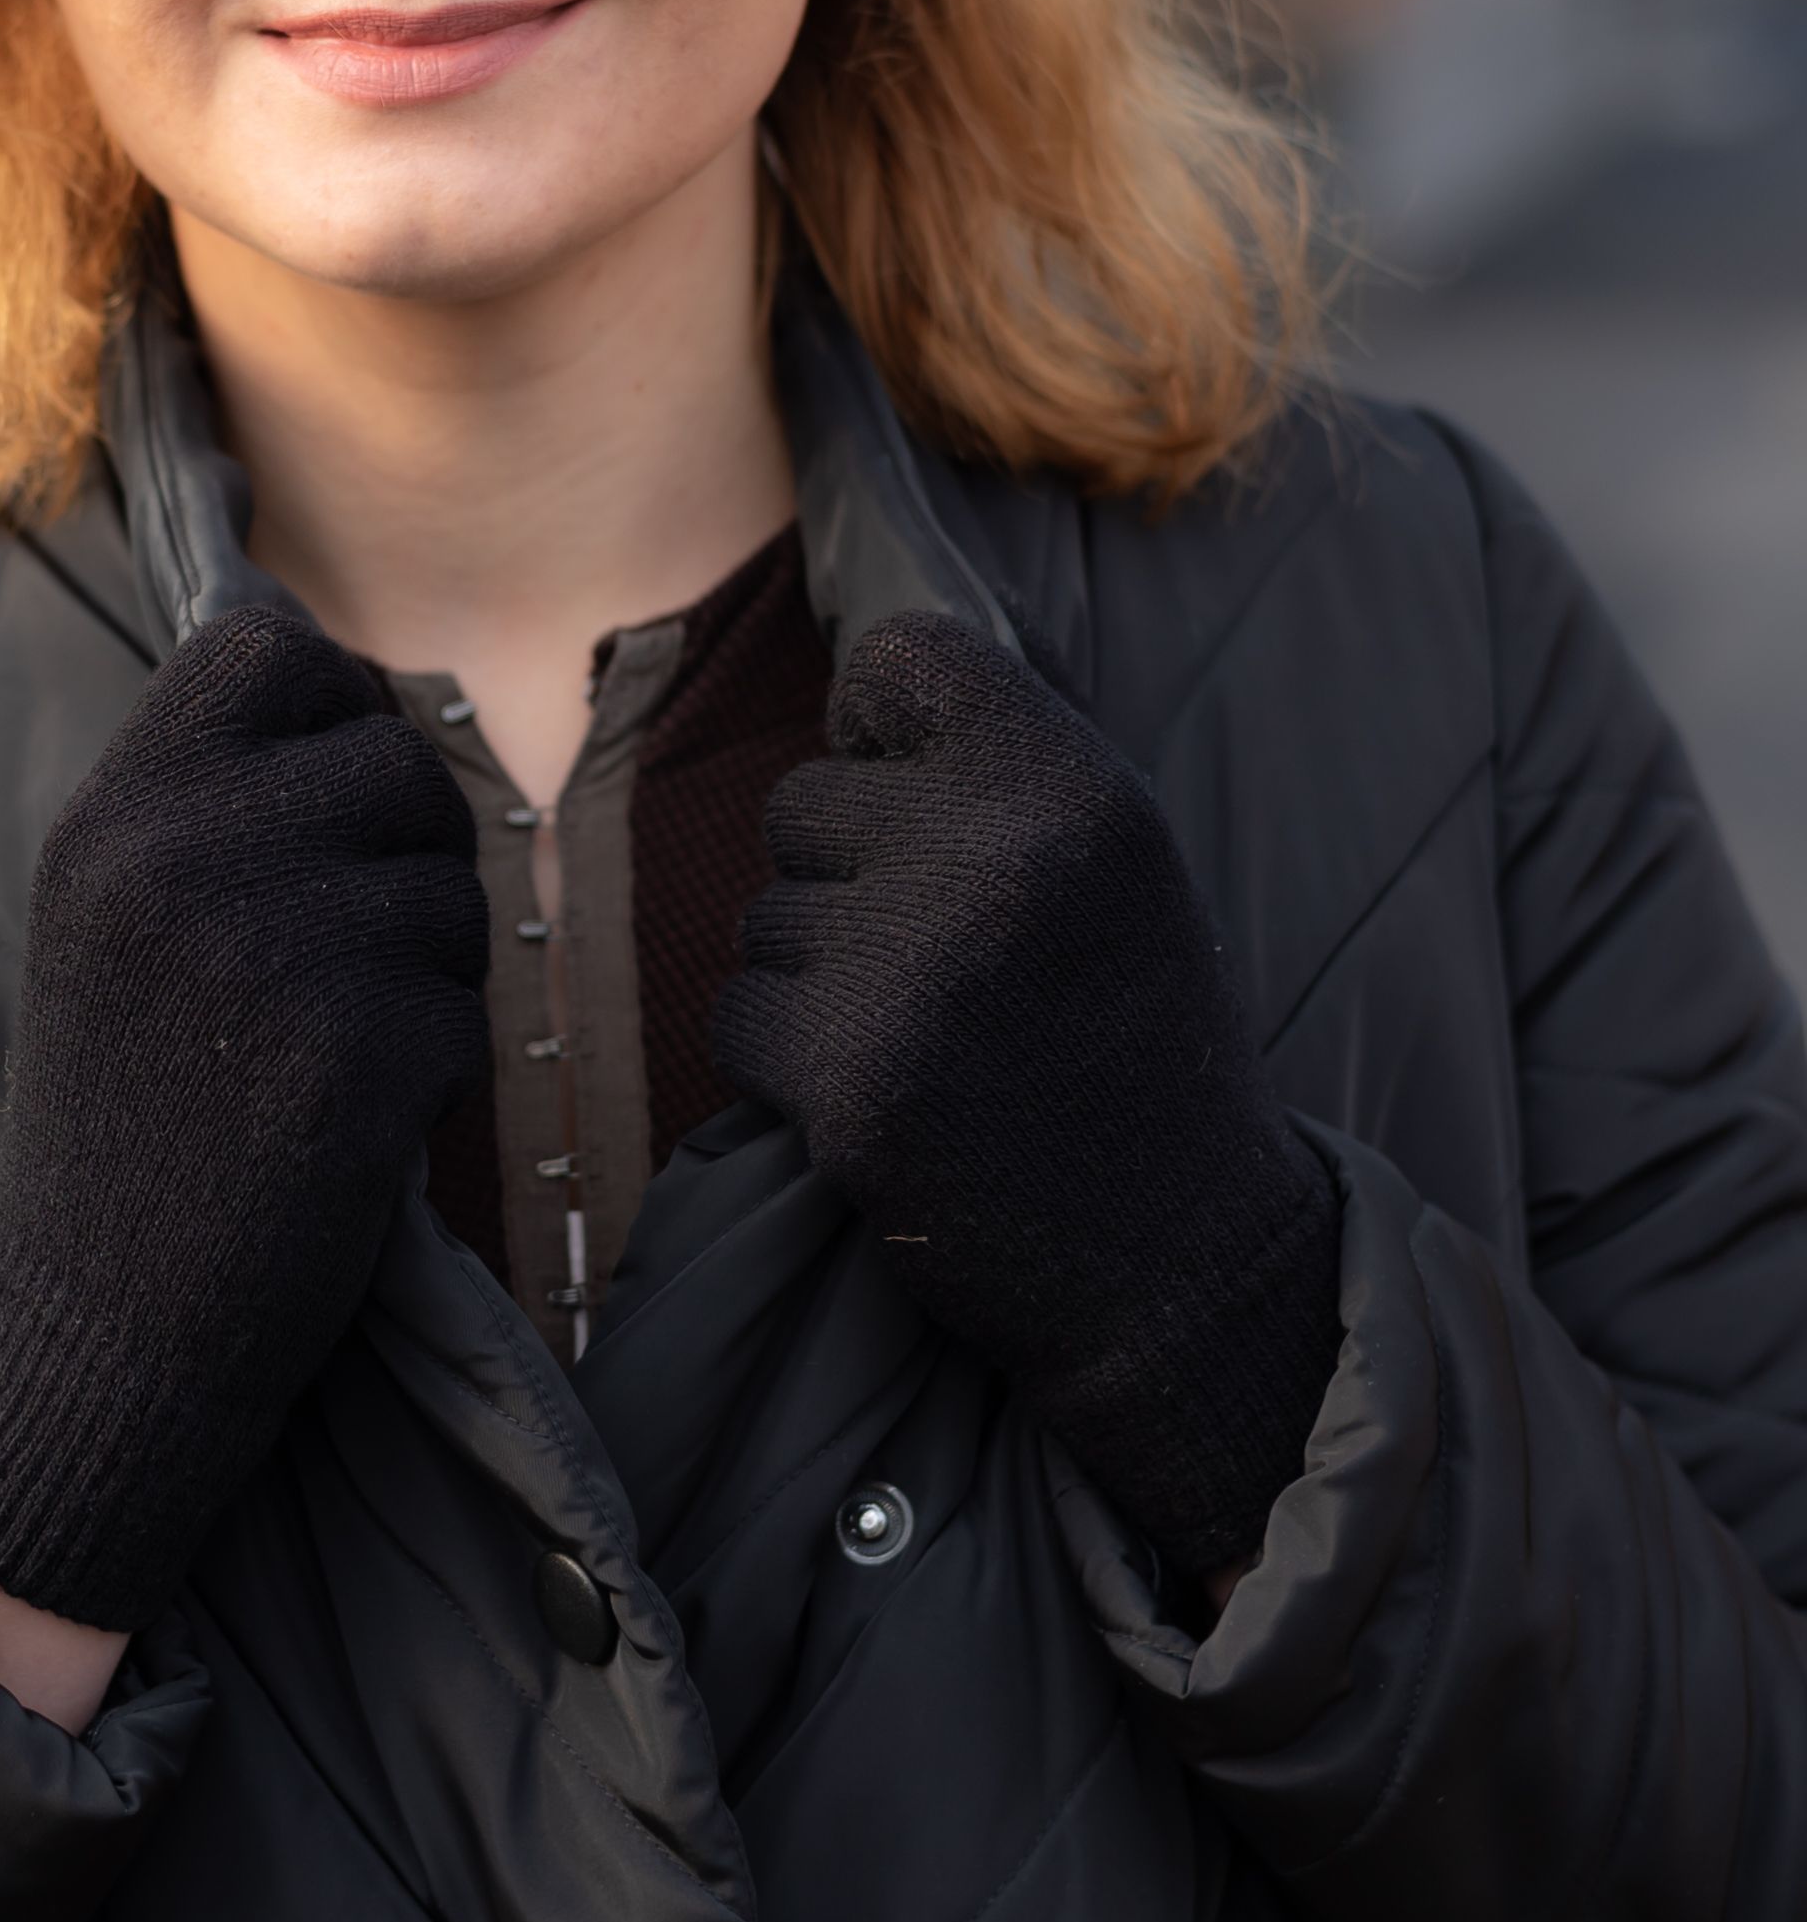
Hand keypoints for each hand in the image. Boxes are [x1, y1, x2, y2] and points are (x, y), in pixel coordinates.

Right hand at [0, 606, 487, 1633]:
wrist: (92, 1325)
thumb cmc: (125, 1116)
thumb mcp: (107, 918)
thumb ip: (201, 797)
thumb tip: (346, 681)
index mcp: (109, 812)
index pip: (267, 646)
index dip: (332, 710)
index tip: (324, 804)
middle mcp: (177, 857)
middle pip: (394, 757)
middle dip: (408, 849)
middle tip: (347, 957)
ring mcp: (267, 952)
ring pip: (453, 885)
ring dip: (430, 965)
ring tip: (329, 1049)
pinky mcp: (351, 1056)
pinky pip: (467, 1009)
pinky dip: (436, 1071)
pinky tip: (347, 1127)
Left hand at [713, 614, 1336, 1578]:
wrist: (1184, 1267)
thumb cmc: (1136, 1048)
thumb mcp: (1119, 868)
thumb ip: (997, 775)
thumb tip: (837, 708)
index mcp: (1077, 787)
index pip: (900, 654)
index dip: (883, 729)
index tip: (920, 803)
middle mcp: (996, 859)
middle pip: (802, 800)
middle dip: (844, 878)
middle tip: (944, 966)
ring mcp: (912, 972)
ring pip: (762, 915)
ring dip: (816, 978)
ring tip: (933, 1042)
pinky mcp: (845, 1083)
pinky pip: (736, 1015)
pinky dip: (786, 1063)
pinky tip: (886, 1101)